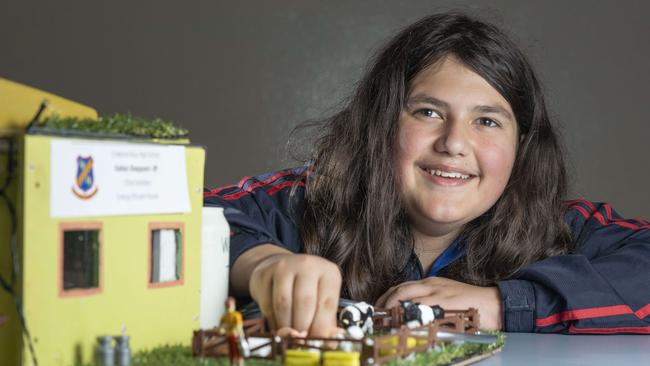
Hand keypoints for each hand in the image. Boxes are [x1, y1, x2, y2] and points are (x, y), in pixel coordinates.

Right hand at [249, 253, 341, 336]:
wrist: (281, 267)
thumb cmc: (307, 288)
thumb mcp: (322, 299)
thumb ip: (325, 322)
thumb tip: (329, 345)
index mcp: (329, 272)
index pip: (327, 303)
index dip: (321, 327)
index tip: (316, 344)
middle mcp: (308, 265)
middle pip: (305, 302)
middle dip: (302, 328)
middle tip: (300, 343)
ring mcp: (284, 267)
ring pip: (283, 303)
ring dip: (286, 326)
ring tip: (289, 336)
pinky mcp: (264, 274)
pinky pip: (267, 304)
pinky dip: (272, 321)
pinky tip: (277, 327)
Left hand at [375, 277, 502, 329]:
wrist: (493, 303)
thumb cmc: (470, 302)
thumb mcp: (446, 295)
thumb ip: (429, 300)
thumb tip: (411, 312)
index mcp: (431, 282)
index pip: (402, 286)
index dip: (387, 296)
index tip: (379, 307)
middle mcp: (431, 285)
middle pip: (400, 289)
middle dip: (385, 302)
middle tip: (378, 316)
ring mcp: (437, 294)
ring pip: (408, 298)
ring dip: (394, 309)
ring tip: (386, 320)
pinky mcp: (444, 304)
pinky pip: (422, 309)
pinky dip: (410, 315)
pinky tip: (403, 323)